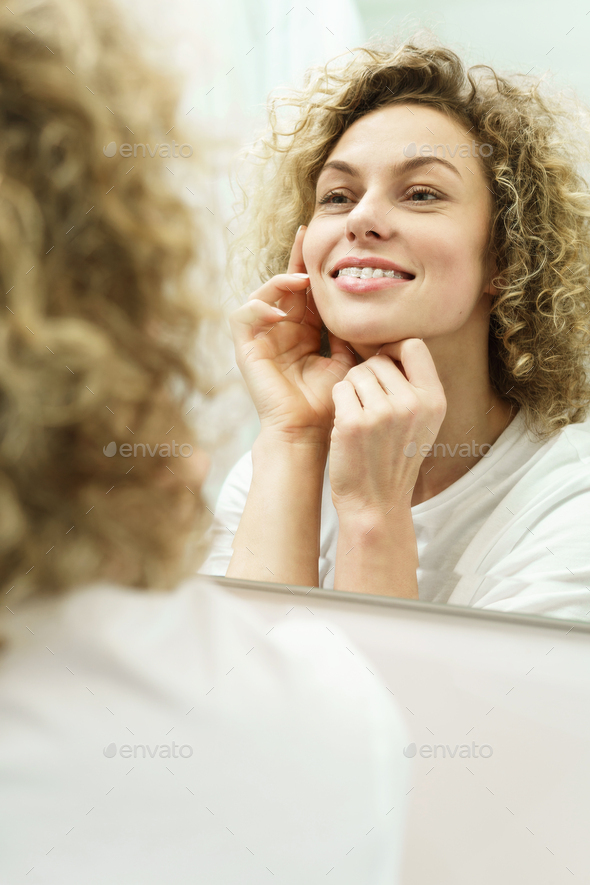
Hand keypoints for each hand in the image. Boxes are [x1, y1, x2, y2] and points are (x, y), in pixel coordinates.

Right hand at [229, 226, 356, 444]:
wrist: (308, 431)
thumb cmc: (329, 403)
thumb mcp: (347, 360)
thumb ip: (350, 333)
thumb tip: (369, 308)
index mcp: (305, 334)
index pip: (308, 294)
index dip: (313, 268)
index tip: (327, 243)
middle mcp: (281, 332)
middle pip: (284, 286)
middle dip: (296, 261)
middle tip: (308, 236)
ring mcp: (262, 340)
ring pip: (262, 294)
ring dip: (279, 282)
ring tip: (300, 281)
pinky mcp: (246, 350)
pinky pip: (243, 316)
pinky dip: (258, 306)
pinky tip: (279, 309)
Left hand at [328, 339, 446, 515]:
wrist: (376, 503)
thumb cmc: (394, 459)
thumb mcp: (422, 422)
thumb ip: (414, 386)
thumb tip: (392, 346)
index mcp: (434, 400)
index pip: (414, 345)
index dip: (394, 348)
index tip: (384, 364)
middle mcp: (412, 404)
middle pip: (379, 360)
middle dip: (368, 375)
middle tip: (368, 405)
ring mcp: (382, 413)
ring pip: (356, 373)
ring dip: (352, 390)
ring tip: (360, 417)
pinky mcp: (353, 422)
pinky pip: (340, 389)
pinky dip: (339, 402)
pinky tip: (347, 424)